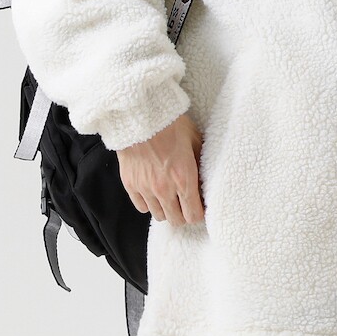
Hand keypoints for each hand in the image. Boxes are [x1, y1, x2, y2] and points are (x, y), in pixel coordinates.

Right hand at [116, 112, 205, 226]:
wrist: (141, 115)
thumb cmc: (170, 124)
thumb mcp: (194, 140)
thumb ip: (200, 163)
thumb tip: (205, 179)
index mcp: (184, 178)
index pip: (194, 215)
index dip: (199, 213)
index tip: (200, 206)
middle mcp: (165, 189)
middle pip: (176, 220)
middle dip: (184, 213)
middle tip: (186, 202)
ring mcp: (146, 189)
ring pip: (159, 215)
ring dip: (167, 209)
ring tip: (170, 196)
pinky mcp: (130, 185)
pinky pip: (142, 207)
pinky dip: (149, 203)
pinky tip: (154, 191)